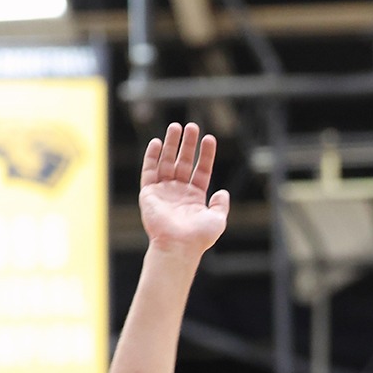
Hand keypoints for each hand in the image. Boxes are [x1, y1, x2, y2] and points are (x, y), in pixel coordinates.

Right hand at [139, 122, 229, 256]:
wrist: (179, 246)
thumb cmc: (199, 237)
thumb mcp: (217, 220)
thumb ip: (221, 205)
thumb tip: (223, 192)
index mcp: (195, 197)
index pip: (201, 170)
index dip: (205, 155)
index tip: (209, 138)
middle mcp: (178, 192)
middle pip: (183, 162)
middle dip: (187, 144)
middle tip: (191, 126)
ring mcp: (163, 192)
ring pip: (166, 163)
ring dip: (170, 145)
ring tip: (175, 126)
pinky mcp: (149, 194)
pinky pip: (149, 172)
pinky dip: (152, 157)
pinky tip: (157, 142)